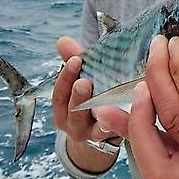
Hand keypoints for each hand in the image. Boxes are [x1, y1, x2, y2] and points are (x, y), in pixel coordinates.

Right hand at [52, 36, 128, 172]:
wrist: (108, 123)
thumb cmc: (94, 92)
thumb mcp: (84, 76)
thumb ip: (74, 60)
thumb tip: (62, 40)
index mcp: (63, 108)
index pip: (60, 94)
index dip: (66, 77)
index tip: (76, 59)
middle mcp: (73, 124)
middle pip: (72, 111)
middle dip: (78, 96)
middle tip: (85, 81)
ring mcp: (90, 134)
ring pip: (88, 124)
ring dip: (95, 110)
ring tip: (102, 100)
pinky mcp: (109, 138)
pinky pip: (110, 133)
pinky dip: (112, 125)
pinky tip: (119, 117)